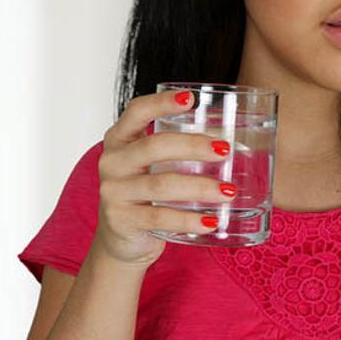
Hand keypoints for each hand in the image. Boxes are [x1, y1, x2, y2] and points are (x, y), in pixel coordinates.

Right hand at [94, 89, 237, 267]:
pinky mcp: (122, 221)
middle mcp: (112, 162)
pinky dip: (189, 220)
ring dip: (199, 187)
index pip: (137, 112)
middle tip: (225, 150)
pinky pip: (160, 217)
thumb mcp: (151, 166)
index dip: (161, 102)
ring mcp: (114, 192)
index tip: (190, 98)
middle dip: (193, 146)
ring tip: (228, 191)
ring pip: (161, 185)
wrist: (121, 241)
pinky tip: (211, 222)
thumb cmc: (144, 195)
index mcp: (120, 140)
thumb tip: (228, 140)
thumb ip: (175, 151)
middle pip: (154, 146)